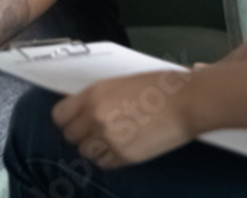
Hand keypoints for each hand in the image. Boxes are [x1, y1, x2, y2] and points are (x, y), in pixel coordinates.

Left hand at [53, 68, 196, 168]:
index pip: (60, 114)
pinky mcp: (123, 156)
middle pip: (71, 136)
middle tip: (96, 129)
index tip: (74, 120)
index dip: (67, 119)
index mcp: (96, 93)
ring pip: (86, 152)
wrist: (186, 101)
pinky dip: (110, 158)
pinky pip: (105, 163)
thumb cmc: (161, 87)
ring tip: (114, 137)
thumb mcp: (123, 83)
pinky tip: (124, 145)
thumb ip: (100, 97)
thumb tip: (85, 109)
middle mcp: (96, 116)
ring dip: (96, 147)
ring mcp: (108, 138)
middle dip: (82, 133)